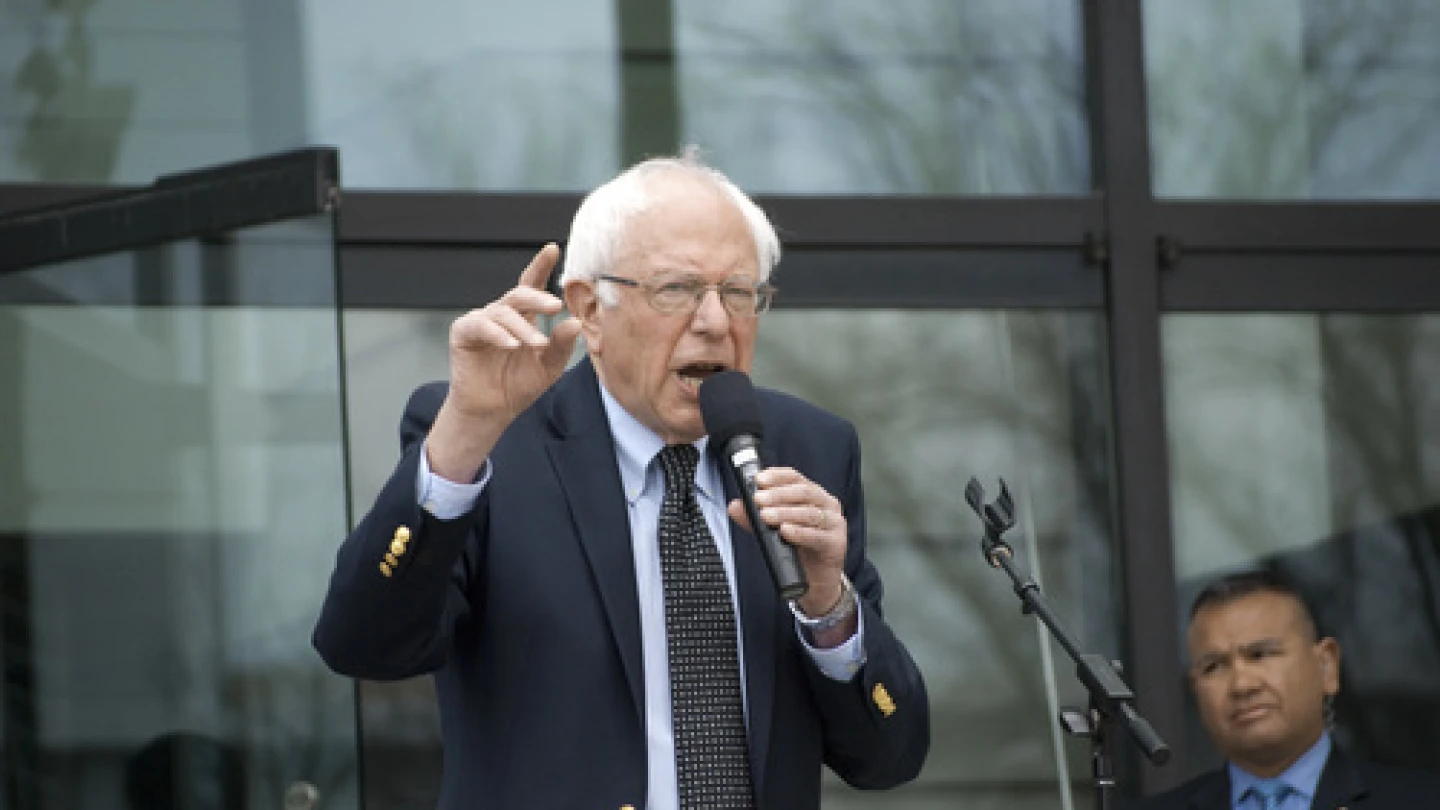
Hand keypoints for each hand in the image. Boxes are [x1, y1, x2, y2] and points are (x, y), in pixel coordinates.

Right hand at [427, 244, 581, 481]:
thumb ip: (561, 345)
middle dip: (538, 297)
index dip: (541, 266)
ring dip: (522, 328)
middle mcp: (502, 314)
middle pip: (519, 294)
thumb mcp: (549, 367)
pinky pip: (480, 325)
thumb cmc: (519, 386)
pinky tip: (511, 344)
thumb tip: (574, 322)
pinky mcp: (463, 333)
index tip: (553, 248)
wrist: (493, 411)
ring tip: (536, 344)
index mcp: (524, 316)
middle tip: (555, 305)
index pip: (532, 284)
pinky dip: (497, 334)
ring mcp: (481, 321)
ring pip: (503, 312)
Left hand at [727, 467, 847, 617]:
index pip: (795, 477)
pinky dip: (800, 533)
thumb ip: (754, 518)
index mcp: (813, 495)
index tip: (758, 479)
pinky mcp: (836, 543)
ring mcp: (834, 523)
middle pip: (803, 492)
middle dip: (778, 494)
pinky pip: (817, 536)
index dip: (777, 476)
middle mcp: (826, 504)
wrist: (816, 581)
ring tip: (766, 516)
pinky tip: (785, 531)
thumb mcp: (773, 530)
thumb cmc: (799, 549)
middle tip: (758, 499)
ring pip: (809, 513)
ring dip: (785, 513)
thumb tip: (735, 506)